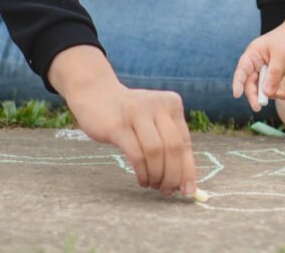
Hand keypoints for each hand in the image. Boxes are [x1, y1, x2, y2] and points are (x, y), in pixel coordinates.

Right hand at [49, 45, 197, 198]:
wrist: (95, 93)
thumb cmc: (129, 115)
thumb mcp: (153, 120)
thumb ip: (168, 143)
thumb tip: (183, 179)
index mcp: (172, 104)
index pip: (185, 142)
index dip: (188, 169)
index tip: (189, 190)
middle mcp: (158, 106)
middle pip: (174, 147)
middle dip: (173, 175)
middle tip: (167, 191)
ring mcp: (138, 113)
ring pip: (156, 152)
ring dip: (157, 175)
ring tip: (153, 185)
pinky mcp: (118, 125)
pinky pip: (136, 154)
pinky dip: (142, 172)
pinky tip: (142, 180)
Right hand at [231, 16, 284, 112]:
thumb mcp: (281, 57)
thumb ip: (273, 75)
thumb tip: (267, 93)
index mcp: (253, 55)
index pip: (242, 71)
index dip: (238, 83)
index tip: (236, 95)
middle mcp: (256, 63)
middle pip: (250, 83)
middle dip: (255, 95)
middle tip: (258, 106)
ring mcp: (264, 70)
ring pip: (262, 88)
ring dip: (271, 94)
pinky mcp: (274, 75)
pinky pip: (273, 87)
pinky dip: (280, 92)